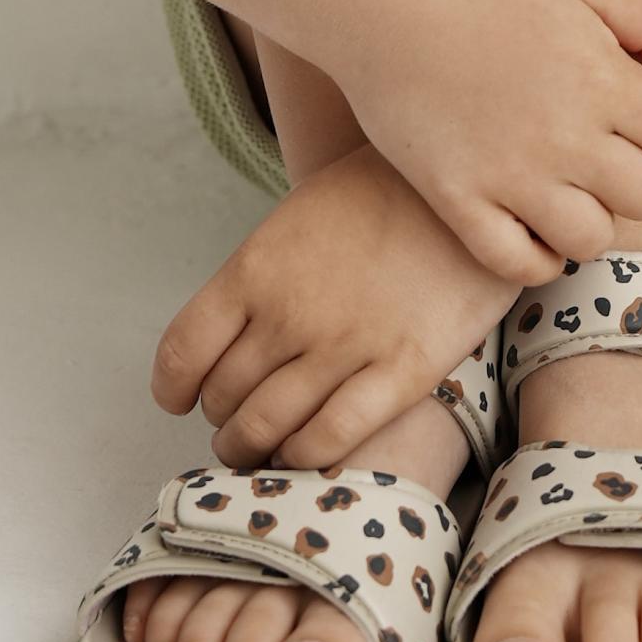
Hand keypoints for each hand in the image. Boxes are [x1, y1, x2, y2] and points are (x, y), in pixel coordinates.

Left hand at [149, 141, 521, 468]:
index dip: (174, 389)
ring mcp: (345, 344)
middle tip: (236, 424)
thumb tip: (230, 333)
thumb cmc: (384, 192)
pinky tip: (306, 450)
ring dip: (254, 448)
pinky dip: (306, 456)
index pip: (183, 353)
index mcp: (256, 268)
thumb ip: (261, 276)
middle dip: (223, 419)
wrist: (467, 185)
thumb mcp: (300, 214)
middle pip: (224, 396)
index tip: (182, 400)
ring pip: (267, 427)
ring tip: (263, 449)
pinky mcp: (402, 371)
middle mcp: (290, 312)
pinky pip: (331, 437)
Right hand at [331, 0, 641, 283]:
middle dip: (631, 176)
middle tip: (598, 152)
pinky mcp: (458, 200)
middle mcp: (564, 136)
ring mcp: (510, 175)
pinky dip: (536, 256)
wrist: (382, 2)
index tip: (626, 112)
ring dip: (588, 219)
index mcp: (602, 79)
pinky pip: (519, 264)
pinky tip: (532, 225)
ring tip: (566, 189)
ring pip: (589, 239)